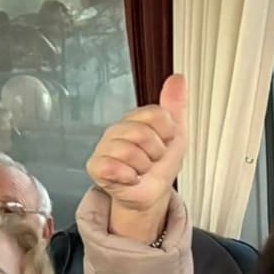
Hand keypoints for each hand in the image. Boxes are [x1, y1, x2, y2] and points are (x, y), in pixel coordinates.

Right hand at [85, 74, 186, 242]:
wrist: (152, 195)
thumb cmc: (160, 166)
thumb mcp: (175, 134)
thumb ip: (175, 105)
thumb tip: (177, 78)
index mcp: (134, 120)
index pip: (155, 115)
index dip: (166, 133)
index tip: (164, 141)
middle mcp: (117, 130)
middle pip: (142, 133)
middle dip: (155, 152)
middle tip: (151, 159)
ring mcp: (104, 148)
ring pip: (129, 151)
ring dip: (143, 167)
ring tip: (140, 170)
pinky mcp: (95, 167)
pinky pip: (113, 166)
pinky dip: (128, 177)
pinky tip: (128, 178)